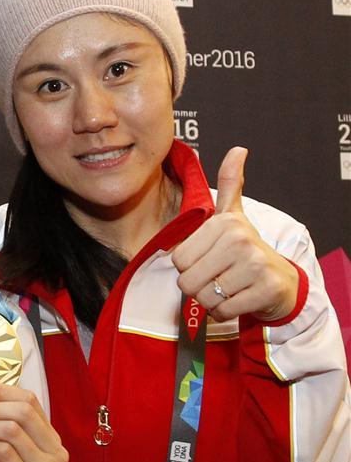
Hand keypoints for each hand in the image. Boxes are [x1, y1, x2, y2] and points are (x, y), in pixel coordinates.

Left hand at [171, 147, 298, 321]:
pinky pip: (222, 312)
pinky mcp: (265, 291)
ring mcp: (255, 266)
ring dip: (211, 301)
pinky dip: (224, 313)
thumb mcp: (234, 216)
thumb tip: (238, 149)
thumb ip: (229, 184)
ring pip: (204, 298)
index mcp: (225, 223)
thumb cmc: (246, 249)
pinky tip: (237, 300)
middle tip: (218, 278)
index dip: (188, 267)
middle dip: (198, 287)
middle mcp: (240, 240)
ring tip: (228, 288)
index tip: (208, 261)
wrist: (282, 281)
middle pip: (187, 281)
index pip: (178, 260)